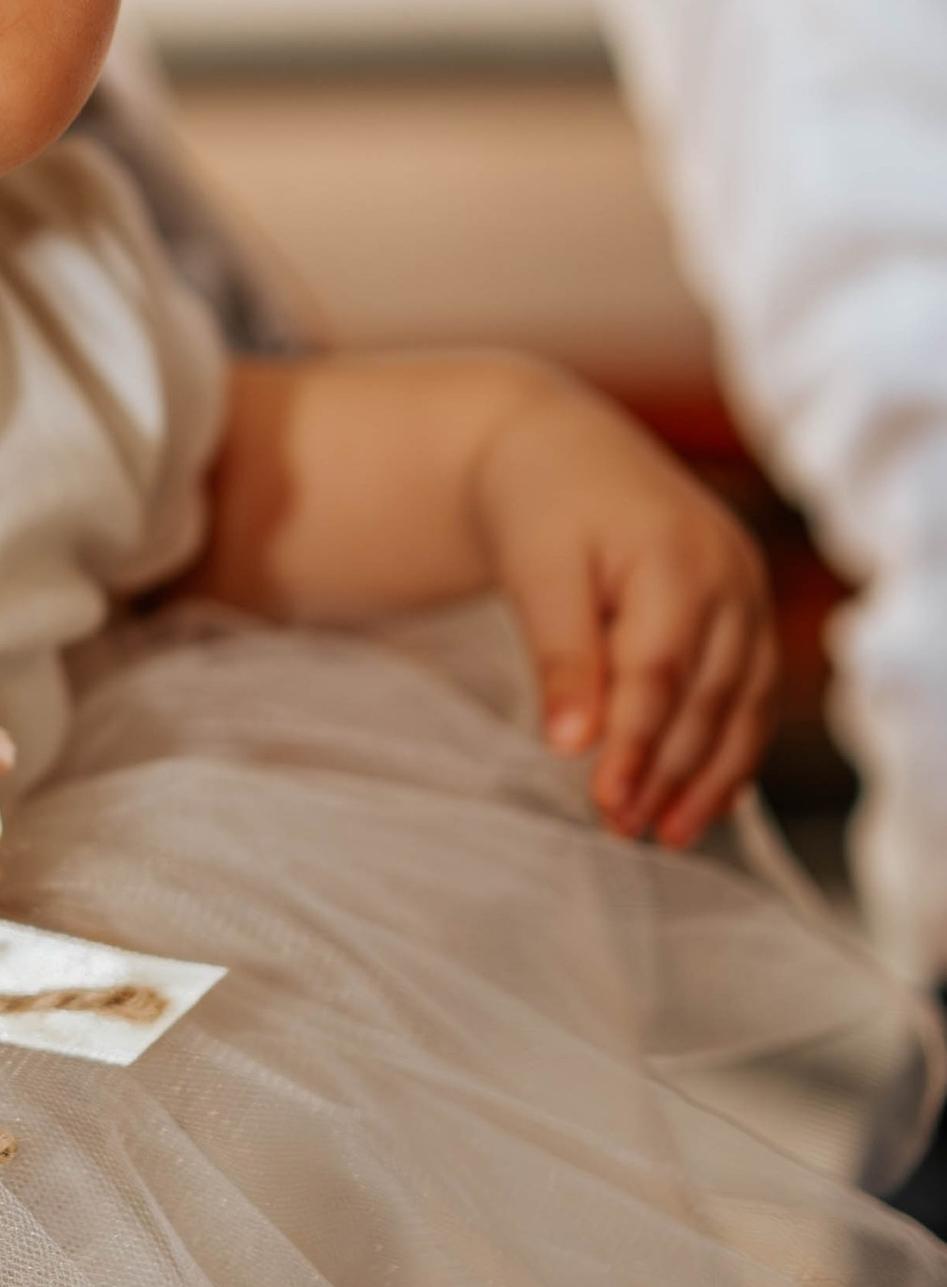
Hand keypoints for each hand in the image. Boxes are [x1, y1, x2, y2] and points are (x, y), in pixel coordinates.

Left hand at [470, 377, 775, 844]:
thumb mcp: (535, 571)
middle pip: (706, 697)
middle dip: (668, 772)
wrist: (564, 451)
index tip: (606, 804)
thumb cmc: (540, 508)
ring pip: (741, 704)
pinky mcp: (747, 612)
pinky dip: (731, 749)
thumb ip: (559, 656)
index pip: (659, 674)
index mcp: (675, 558)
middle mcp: (729, 577)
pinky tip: (706, 798)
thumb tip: (570, 745)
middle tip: (626, 831)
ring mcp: (748, 594)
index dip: (635, 746)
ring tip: (666, 834)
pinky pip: (751, 693)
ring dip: (708, 775)